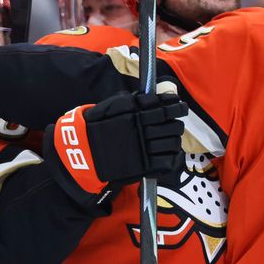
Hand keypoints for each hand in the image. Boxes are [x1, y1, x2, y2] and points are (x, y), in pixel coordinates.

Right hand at [44, 92, 186, 207]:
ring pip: (172, 143)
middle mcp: (143, 131)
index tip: (179, 106)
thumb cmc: (96, 126)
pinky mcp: (144, 166)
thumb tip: (152, 96)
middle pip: (172, 126)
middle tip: (176, 125)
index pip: (165, 109)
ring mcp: (144, 149)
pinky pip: (167, 162)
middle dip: (177, 125)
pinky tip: (172, 154)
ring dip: (175, 140)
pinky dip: (173, 157)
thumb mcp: (112, 106)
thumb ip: (132, 100)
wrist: (84, 151)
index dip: (176, 107)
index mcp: (136, 115)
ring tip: (173, 139)